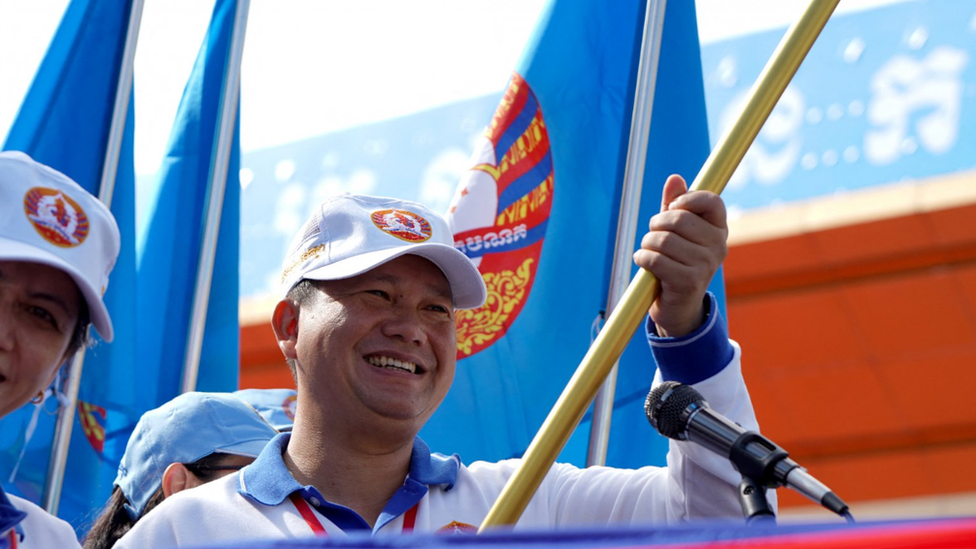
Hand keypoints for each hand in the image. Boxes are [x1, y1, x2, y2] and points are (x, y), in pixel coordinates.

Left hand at [632, 174, 727, 336]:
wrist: (678, 306)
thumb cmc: (676, 261)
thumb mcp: (676, 231)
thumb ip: (675, 204)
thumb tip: (674, 179)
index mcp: (719, 230)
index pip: (711, 200)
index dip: (686, 199)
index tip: (672, 208)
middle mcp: (718, 246)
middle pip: (678, 219)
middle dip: (656, 224)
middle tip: (653, 234)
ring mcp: (706, 265)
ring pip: (663, 240)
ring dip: (646, 243)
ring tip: (648, 251)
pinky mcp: (689, 282)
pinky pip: (656, 259)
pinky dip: (642, 258)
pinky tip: (643, 262)